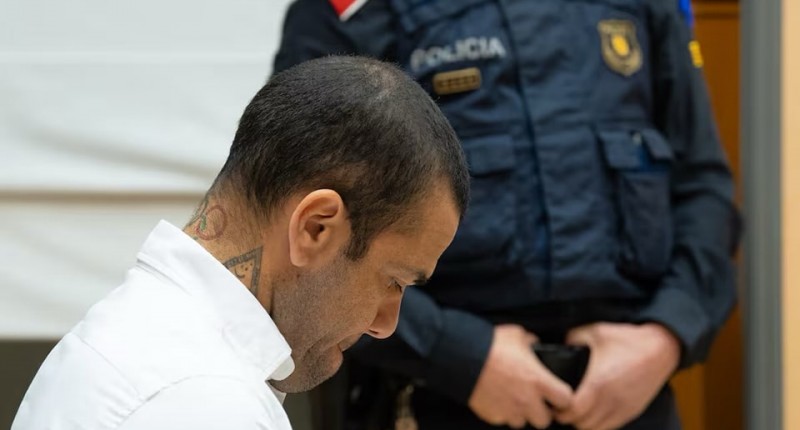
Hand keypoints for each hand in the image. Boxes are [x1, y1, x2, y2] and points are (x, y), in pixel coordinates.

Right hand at [468, 324, 572, 428]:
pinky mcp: (492, 416)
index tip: (558, 394)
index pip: (566, 400)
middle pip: (545, 421)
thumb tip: (535, 345)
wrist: (462, 357)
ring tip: (513, 398)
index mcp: (538, 381)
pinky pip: (502, 419)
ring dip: (520, 413)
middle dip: (541, 411)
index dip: (563, 397)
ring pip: (522, 423)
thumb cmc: (490, 345)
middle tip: (534, 400)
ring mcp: (509, 411)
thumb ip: (532, 343)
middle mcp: (527, 400)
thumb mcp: (517, 335)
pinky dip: (502, 412)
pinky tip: (497, 398)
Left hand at [555, 322, 680, 429]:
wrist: (661, 348)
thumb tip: (561, 344)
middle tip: (562, 408)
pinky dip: (600, 424)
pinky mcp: (632, 411)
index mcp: (598, 383)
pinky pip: (611, 426)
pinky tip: (594, 412)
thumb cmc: (628, 340)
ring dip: (584, 423)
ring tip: (577, 411)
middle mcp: (611, 400)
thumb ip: (573, 338)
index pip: (573, 412)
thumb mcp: (595, 331)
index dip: (560, 410)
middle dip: (569, 418)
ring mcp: (623, 408)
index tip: (554, 403)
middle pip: (583, 425)